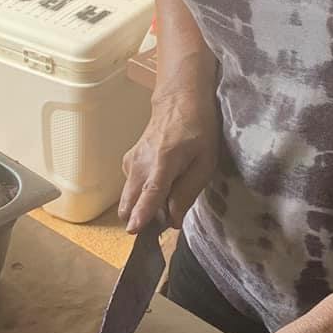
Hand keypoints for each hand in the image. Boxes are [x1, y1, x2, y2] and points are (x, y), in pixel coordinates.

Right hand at [119, 69, 219, 232]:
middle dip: (141, 219)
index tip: (133, 229)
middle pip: (129, 203)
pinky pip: (131, 189)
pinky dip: (142, 196)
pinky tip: (161, 185)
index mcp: (164, 162)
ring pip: (129, 199)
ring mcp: (130, 163)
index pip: (150, 192)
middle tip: (165, 219)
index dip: (142, 213)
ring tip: (168, 198)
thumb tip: (173, 221)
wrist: (178, 103)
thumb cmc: (198, 131)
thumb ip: (187, 193)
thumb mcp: (205, 163)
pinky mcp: (127, 164)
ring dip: (143, 208)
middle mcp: (140, 164)